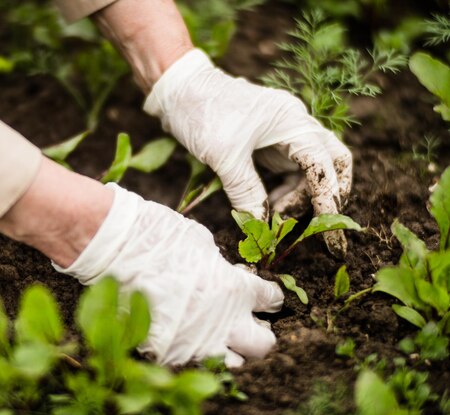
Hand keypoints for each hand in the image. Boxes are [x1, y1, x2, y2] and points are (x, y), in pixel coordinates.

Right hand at [54, 184, 283, 366]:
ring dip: (231, 348)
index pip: (270, 301)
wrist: (116, 249)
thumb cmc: (158, 237)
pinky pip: (193, 359)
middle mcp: (222, 322)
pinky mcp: (168, 352)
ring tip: (218, 333)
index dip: (269, 298)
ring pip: (233, 363)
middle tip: (248, 321)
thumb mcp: (202, 244)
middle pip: (263, 344)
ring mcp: (194, 341)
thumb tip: (225, 276)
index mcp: (234, 289)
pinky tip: (186, 332)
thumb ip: (221, 268)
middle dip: (261, 332)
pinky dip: (194, 348)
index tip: (265, 297)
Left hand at [144, 49, 352, 255]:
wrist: (179, 90)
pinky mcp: (268, 143)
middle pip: (332, 162)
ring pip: (309, 170)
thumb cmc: (203, 113)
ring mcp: (283, 134)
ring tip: (275, 217)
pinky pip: (288, 171)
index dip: (330, 197)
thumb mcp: (224, 156)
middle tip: (315, 225)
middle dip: (327, 194)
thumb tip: (260, 225)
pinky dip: (285, 191)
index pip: (325, 163)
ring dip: (300, 197)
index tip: (328, 228)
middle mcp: (295, 125)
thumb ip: (246, 191)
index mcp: (293, 121)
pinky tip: (268, 205)